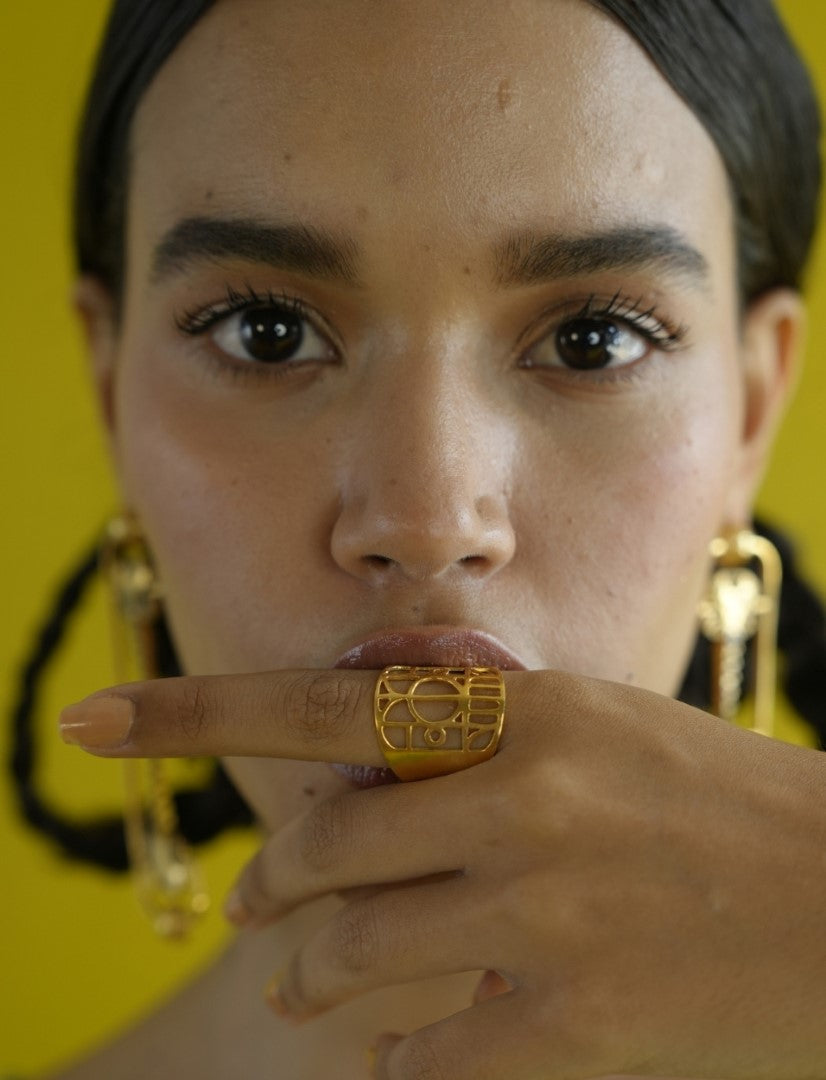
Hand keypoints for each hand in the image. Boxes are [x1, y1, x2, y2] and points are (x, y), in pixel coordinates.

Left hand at [60, 670, 825, 1078]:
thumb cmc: (709, 806)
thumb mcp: (592, 728)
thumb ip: (471, 726)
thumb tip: (351, 733)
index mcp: (526, 712)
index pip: (320, 704)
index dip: (190, 713)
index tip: (88, 721)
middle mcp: (523, 801)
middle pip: (319, 849)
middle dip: (273, 885)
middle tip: (259, 906)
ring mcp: (546, 918)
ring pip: (346, 955)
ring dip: (313, 971)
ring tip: (311, 978)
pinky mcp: (572, 1032)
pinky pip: (418, 1061)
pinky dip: (402, 1058)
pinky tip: (426, 1044)